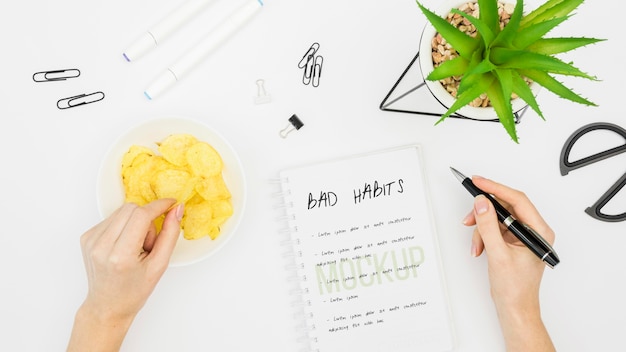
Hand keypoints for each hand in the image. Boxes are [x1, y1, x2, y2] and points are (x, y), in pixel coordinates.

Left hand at [68, 199, 183, 351]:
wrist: (108, 305)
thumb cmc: (135, 290)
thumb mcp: (160, 265)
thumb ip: (170, 234)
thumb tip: (176, 209)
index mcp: (121, 255)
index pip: (141, 215)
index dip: (159, 206)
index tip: (171, 204)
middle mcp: (101, 245)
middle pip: (131, 208)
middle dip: (146, 219)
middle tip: (149, 242)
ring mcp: (90, 240)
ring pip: (121, 211)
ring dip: (134, 222)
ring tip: (135, 246)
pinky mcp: (86, 237)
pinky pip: (112, 218)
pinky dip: (123, 226)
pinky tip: (124, 245)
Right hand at [462, 176, 554, 351]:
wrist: (515, 308)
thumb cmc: (515, 288)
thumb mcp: (498, 254)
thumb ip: (488, 226)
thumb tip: (482, 204)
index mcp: (539, 231)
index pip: (517, 200)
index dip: (495, 188)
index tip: (478, 182)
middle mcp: (533, 231)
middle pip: (506, 207)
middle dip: (484, 213)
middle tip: (469, 215)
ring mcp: (522, 236)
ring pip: (497, 219)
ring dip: (481, 229)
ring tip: (476, 244)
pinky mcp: (512, 242)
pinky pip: (494, 229)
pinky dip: (483, 236)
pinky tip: (480, 249)